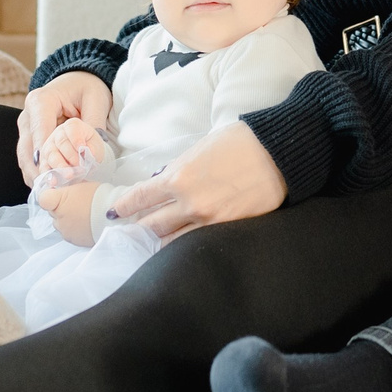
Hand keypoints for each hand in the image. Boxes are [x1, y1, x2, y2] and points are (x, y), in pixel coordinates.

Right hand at [17, 72, 112, 183]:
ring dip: (38, 176)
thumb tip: (91, 150)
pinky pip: (30, 160)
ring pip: (25, 158)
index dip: (47, 155)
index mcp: (40, 101)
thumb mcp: (96, 99)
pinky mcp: (30, 139)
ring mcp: (26, 128)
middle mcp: (27, 115)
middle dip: (41, 171)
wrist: (77, 81)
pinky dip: (38, 173)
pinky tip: (50, 186)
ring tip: (53, 191)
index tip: (57, 173)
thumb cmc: (87, 88)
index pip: (40, 132)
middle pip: (27, 149)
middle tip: (56, 187)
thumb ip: (93, 124)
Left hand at [38, 181, 101, 246]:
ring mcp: (64, 230)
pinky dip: (74, 229)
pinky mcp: (72, 240)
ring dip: (66, 219)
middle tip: (76, 204)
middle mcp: (58, 217)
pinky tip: (85, 224)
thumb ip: (70, 188)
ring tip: (82, 215)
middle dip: (60, 207)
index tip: (56, 195)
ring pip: (59, 223)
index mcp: (59, 201)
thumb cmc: (100, 198)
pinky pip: (68, 233)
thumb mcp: (83, 185)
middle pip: (52, 211)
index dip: (49, 196)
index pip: (43, 198)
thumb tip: (66, 189)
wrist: (115, 217)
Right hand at [40, 117, 108, 175]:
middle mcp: (58, 134)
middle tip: (80, 166)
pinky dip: (49, 174)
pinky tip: (54, 181)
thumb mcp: (96, 145)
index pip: (72, 129)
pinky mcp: (44, 160)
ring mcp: (49, 147)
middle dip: (70, 156)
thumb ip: (92, 148)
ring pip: (51, 154)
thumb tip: (87, 154)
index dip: (76, 139)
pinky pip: (43, 167)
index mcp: (72, 126)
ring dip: (60, 166)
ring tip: (69, 175)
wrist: (86, 157)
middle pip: (61, 142)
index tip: (82, 149)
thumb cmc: (90, 148)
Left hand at [107, 123, 286, 240]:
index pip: (140, 198)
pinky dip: (188, 247)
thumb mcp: (199, 149)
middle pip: (152, 226)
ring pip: (173, 242)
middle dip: (138, 230)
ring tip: (152, 247)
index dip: (123, 207)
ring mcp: (209, 221)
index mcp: (177, 177)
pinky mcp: (229, 230)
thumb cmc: (239, 142)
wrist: (277, 153)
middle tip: (129, 234)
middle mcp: (189, 203)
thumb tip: (163, 183)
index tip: (113, 214)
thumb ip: (178, 169)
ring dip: (161, 243)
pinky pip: (200, 244)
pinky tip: (182, 249)